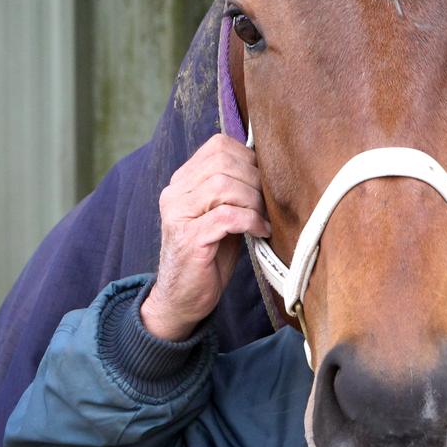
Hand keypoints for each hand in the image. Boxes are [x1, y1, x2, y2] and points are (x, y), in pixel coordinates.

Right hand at [140, 134, 269, 340]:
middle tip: (269, 203)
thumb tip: (272, 166)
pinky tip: (261, 232)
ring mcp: (178, 214)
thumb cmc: (211, 255)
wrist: (183, 299)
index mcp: (182, 181)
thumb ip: (237, 188)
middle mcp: (175, 193)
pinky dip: (251, 221)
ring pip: (224, 186)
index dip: (248, 158)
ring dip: (254, 201)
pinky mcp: (188, 238)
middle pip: (223, 163)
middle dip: (255, 180)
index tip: (264, 180)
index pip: (218, 146)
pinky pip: (228, 216)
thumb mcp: (224, 214)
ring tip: (264, 218)